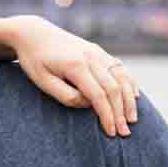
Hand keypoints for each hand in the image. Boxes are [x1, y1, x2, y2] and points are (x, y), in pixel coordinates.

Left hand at [6, 17, 139, 136]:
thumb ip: (66, 95)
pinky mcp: (98, 50)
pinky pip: (119, 67)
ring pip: (122, 76)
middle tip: (124, 133)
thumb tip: (89, 104)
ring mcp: (96, 51)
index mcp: (75, 65)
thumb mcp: (42, 82)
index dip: (107, 115)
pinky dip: (130, 82)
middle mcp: (90, 56)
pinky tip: (134, 96)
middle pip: (114, 88)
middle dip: (120, 112)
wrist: (33, 33)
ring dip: (129, 99)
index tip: (111, 132)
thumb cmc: (34, 60)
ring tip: (132, 119)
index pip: (98, 95)